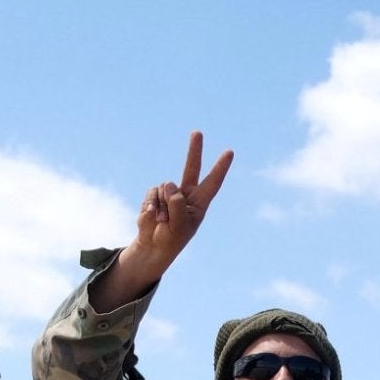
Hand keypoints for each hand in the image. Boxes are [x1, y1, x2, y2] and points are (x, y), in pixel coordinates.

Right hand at [89, 132, 233, 311]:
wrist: (152, 248)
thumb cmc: (172, 239)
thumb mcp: (180, 225)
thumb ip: (177, 204)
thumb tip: (168, 184)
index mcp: (200, 203)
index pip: (213, 182)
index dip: (220, 167)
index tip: (230, 152)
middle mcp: (186, 195)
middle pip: (191, 168)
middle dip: (194, 150)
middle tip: (198, 132)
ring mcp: (169, 194)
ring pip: (165, 187)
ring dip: (161, 205)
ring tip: (162, 221)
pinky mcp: (153, 196)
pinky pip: (151, 193)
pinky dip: (150, 206)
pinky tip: (152, 217)